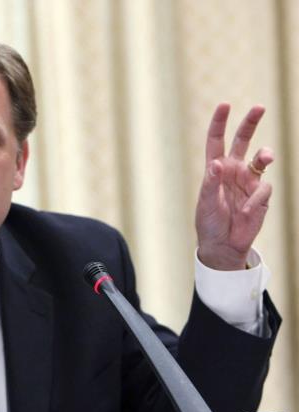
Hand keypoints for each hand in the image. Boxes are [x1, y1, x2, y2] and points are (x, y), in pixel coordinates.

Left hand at [195, 103, 272, 269]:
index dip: (220, 123)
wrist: (223, 245)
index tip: (225, 105)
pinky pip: (264, 189)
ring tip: (266, 157)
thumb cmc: (209, 222)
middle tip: (259, 107)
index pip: (217, 141)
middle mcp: (233, 170)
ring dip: (265, 155)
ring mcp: (249, 181)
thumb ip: (211, 182)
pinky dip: (255, 199)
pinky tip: (245, 212)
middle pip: (243, 141)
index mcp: (216, 168)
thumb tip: (218, 163)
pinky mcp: (261, 195)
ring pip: (261, 159)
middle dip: (251, 123)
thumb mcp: (205, 202)